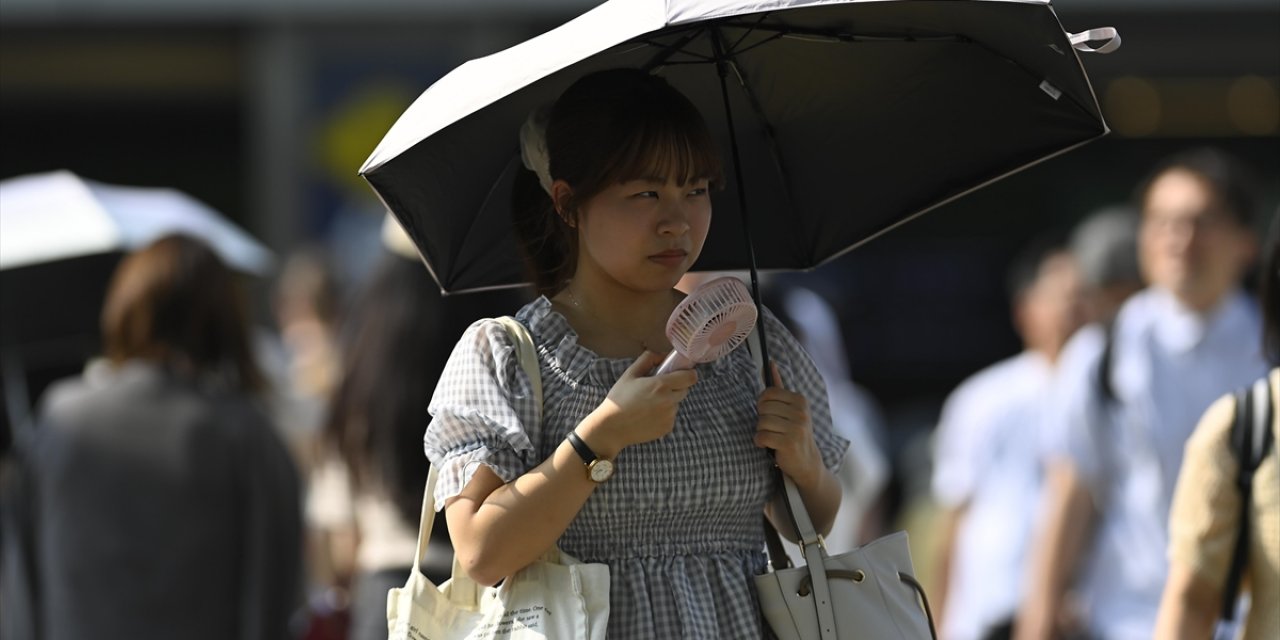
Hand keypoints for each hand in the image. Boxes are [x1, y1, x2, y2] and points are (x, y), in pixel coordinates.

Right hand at [580, 350, 696, 455]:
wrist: (612, 427)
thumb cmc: (619, 398)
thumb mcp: (630, 374)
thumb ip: (648, 359)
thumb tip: (662, 355)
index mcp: (661, 385)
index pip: (690, 377)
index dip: (688, 373)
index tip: (681, 373)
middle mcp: (669, 401)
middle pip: (684, 390)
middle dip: (676, 386)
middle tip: (658, 388)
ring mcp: (669, 416)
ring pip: (676, 404)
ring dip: (668, 401)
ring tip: (649, 404)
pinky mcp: (667, 428)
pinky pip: (671, 417)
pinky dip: (663, 415)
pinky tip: (648, 415)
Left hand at [755, 363, 822, 485]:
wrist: (807, 462)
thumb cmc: (794, 432)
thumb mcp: (791, 409)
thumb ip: (779, 387)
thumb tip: (770, 363)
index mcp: (800, 401)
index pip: (769, 393)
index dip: (762, 403)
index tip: (769, 413)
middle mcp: (801, 413)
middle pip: (763, 408)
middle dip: (762, 419)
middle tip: (773, 428)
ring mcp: (796, 428)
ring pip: (761, 423)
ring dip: (761, 432)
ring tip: (773, 437)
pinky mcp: (789, 443)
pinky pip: (761, 437)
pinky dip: (760, 442)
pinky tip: (769, 445)